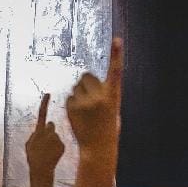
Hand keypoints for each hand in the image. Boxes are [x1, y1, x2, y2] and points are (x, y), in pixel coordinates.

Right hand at [25, 92, 65, 176]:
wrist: (40, 170)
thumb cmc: (33, 157)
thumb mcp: (29, 144)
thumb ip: (37, 133)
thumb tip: (49, 123)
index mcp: (38, 131)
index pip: (41, 113)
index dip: (44, 103)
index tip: (48, 94)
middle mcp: (48, 132)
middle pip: (51, 126)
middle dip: (49, 131)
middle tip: (45, 143)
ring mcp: (56, 139)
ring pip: (55, 136)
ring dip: (52, 142)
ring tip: (47, 152)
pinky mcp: (63, 145)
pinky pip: (60, 144)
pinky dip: (57, 148)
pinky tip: (52, 155)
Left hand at [65, 39, 122, 155]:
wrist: (98, 147)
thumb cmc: (108, 127)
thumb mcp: (114, 109)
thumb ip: (107, 93)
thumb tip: (93, 82)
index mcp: (114, 95)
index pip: (116, 70)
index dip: (116, 54)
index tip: (117, 39)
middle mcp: (100, 95)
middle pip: (86, 76)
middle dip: (86, 83)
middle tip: (90, 98)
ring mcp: (85, 101)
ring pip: (76, 87)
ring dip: (79, 94)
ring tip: (86, 111)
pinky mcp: (72, 107)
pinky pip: (70, 97)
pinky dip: (73, 104)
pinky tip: (79, 116)